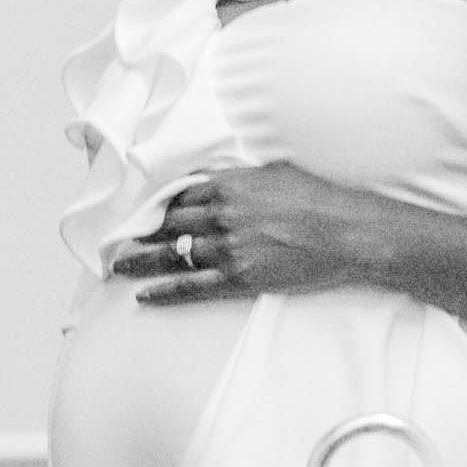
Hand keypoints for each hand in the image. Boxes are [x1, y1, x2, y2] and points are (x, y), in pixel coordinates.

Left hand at [112, 163, 365, 302]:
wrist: (347, 233)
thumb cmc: (320, 199)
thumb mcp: (277, 171)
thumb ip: (244, 178)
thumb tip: (226, 180)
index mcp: (229, 185)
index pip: (181, 195)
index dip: (159, 205)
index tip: (145, 212)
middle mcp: (222, 215)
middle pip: (169, 224)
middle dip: (141, 232)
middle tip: (119, 239)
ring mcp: (228, 248)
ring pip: (172, 255)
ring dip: (140, 261)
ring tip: (119, 265)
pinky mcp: (239, 277)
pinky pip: (191, 287)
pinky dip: (164, 292)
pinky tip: (144, 295)